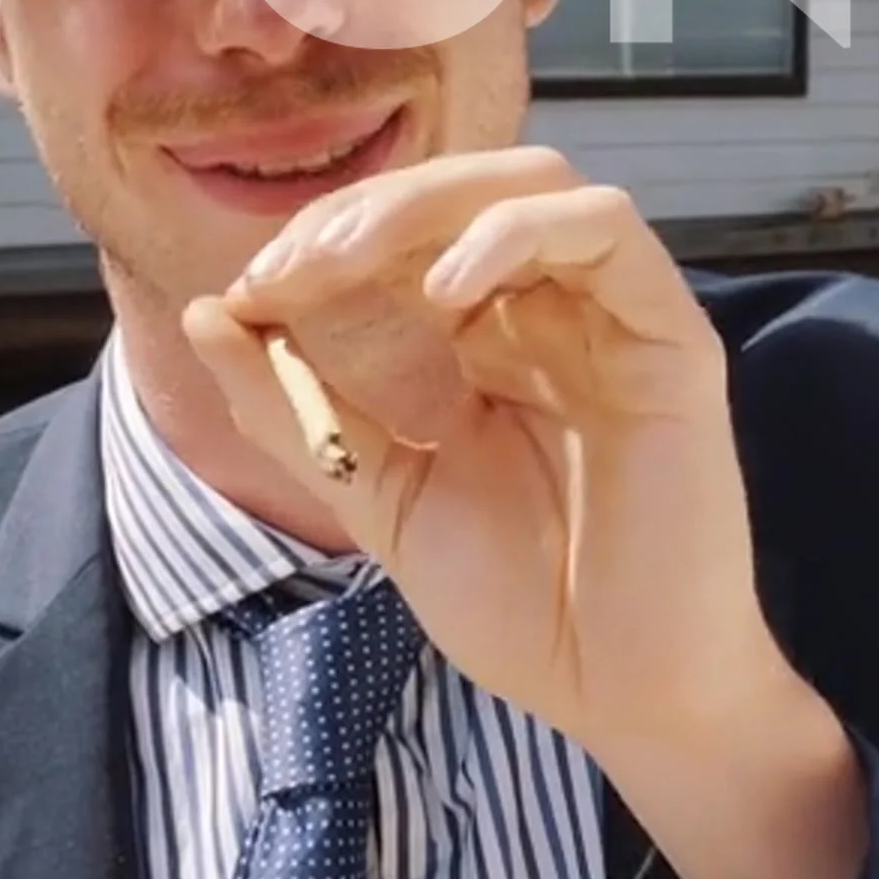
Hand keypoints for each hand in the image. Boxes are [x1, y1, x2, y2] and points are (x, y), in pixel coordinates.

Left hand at [180, 145, 866, 878]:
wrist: (619, 696)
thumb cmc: (518, 606)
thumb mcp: (376, 495)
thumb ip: (297, 409)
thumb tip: (207, 313)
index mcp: (491, 340)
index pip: (408, 234)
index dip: (323, 239)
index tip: (249, 292)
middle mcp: (556, 312)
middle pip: (468, 188)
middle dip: (364, 209)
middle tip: (290, 265)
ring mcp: (616, 319)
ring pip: (538, 182)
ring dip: (429, 202)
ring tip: (348, 260)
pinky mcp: (671, 338)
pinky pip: (607, 231)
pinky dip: (517, 232)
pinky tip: (447, 287)